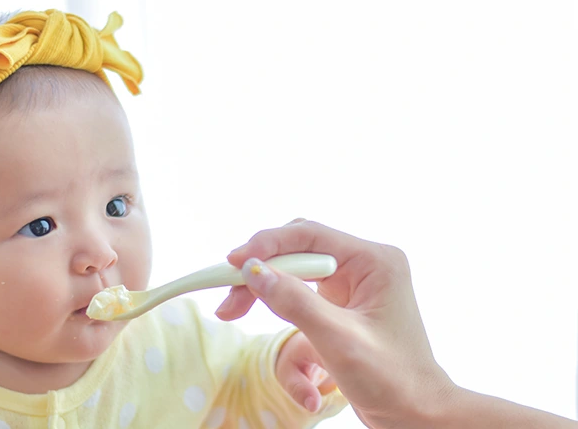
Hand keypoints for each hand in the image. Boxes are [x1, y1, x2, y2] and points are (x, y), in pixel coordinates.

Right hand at [216, 219, 455, 428]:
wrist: (418, 415)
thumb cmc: (392, 379)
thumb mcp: (338, 340)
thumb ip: (294, 302)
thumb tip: (252, 270)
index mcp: (374, 261)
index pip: (309, 235)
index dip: (266, 245)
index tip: (232, 263)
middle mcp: (364, 265)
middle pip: (297, 251)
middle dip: (261, 270)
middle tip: (228, 299)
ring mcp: (352, 285)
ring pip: (294, 273)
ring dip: (264, 291)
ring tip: (232, 311)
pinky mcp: (341, 306)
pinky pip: (301, 297)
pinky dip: (280, 310)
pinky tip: (274, 334)